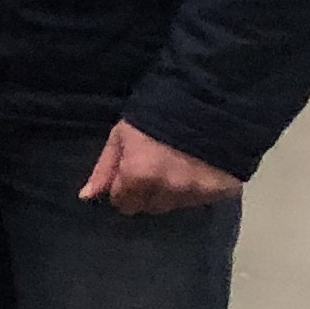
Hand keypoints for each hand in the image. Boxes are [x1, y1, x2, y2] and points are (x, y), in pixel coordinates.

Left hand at [79, 122, 241, 213]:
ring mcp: (197, 193)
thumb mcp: (121, 136)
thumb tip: (88, 196)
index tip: (130, 174)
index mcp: (139, 177)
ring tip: (176, 166)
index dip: (123, 189)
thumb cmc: (154, 115)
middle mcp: (168, 190)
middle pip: (149, 207)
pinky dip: (196, 188)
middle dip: (146, 193)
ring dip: (171, 192)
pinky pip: (200, 200)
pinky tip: (197, 168)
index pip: (123, 204)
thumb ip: (105, 169)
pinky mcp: (221, 192)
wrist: (208, 101)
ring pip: (174, 205)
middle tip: (153, 169)